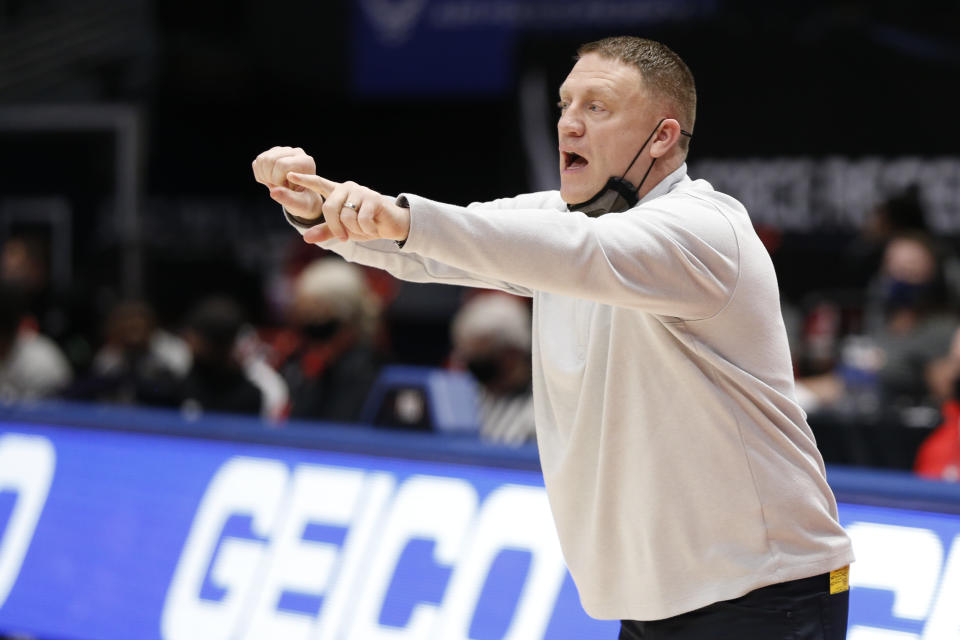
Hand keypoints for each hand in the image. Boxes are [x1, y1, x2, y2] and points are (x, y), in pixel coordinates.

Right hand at [252, 146, 322, 219]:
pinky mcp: (272, 154)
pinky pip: (257, 163)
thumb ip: (288, 198)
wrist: (299, 196)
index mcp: (306, 162)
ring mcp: (283, 151)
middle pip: (270, 160)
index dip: (277, 178)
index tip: (284, 184)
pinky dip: (260, 175)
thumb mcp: (300, 203)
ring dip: (265, 177)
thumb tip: (273, 192)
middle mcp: (295, 152)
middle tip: (280, 188)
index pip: (283, 165)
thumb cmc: (303, 200)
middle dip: (271, 178)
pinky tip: (271, 181)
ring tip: (277, 185)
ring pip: (262, 160)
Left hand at [286, 172, 409, 243]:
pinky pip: (361, 219)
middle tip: (344, 237)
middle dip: (336, 227)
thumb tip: (306, 238)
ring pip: (346, 216)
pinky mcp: (373, 199)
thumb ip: (325, 231)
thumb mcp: (344, 230)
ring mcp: (361, 191)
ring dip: (354, 229)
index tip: (289, 174)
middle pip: (329, 207)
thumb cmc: (365, 225)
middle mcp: (347, 188)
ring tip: (364, 227)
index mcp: (338, 193)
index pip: (318, 183)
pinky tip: (373, 227)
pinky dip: (366, 229)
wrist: (391, 225)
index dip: (304, 179)